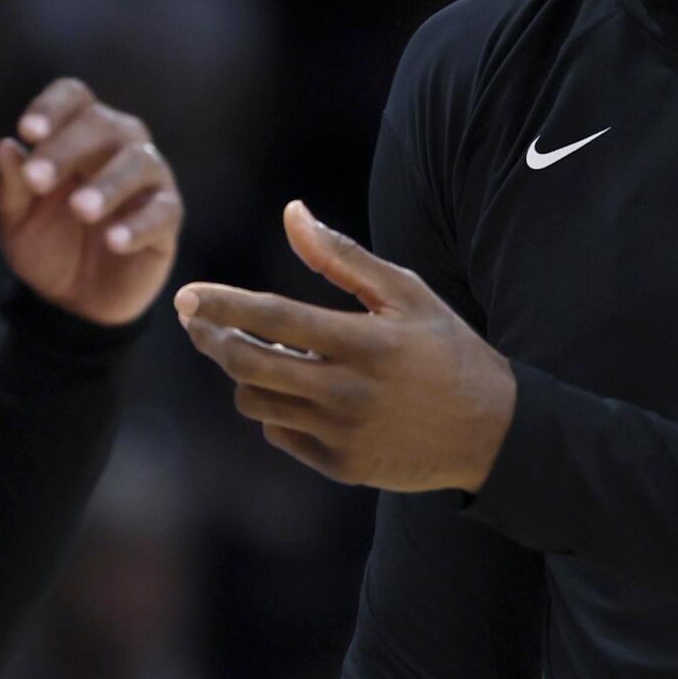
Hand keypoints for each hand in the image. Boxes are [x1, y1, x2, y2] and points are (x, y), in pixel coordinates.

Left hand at [0, 78, 181, 326]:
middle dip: (68, 148)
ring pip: (139, 162)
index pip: (73, 97)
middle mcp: (118, 144)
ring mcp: (148, 180)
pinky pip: (162, 211)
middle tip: (37, 180)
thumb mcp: (13, 219)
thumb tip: (6, 146)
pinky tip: (112, 241)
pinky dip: (137, 224)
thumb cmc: (45, 241)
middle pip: (103, 124)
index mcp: (77, 133)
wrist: (75, 298)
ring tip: (80, 209)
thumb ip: (8, 185)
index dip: (52, 107)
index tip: (28, 131)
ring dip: (108, 183)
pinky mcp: (167, 218)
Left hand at [175, 200, 515, 492]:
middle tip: (196, 322)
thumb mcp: (405, 293)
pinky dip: (275, 408)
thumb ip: (342, 255)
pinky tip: (294, 389)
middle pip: (249, 366)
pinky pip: (279, 433)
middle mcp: (347, 392)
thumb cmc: (446, 348)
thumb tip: (292, 212)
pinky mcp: (339, 466)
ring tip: (260, 351)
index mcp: (363, 342)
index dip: (223, 305)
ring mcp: (340, 435)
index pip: (273, 319)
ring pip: (256, 403)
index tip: (187, 295)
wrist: (490, 430)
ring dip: (245, 374)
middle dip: (212, 339)